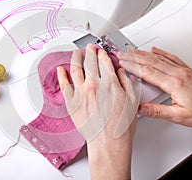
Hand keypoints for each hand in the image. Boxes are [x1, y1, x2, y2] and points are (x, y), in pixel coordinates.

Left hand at [57, 44, 137, 179]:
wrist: (108, 143)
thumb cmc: (120, 126)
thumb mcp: (131, 101)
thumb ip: (126, 82)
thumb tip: (120, 71)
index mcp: (109, 83)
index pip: (104, 61)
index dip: (103, 54)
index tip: (101, 51)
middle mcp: (94, 85)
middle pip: (90, 62)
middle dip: (90, 52)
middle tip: (90, 48)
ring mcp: (80, 93)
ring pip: (75, 69)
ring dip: (75, 58)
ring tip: (76, 53)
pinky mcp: (71, 102)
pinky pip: (64, 85)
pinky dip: (61, 75)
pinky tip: (60, 70)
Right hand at [117, 46, 191, 126]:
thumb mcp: (178, 117)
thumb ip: (157, 112)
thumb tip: (140, 109)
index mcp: (174, 84)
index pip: (148, 72)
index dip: (132, 66)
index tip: (122, 62)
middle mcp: (178, 73)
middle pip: (150, 61)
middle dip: (133, 57)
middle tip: (121, 54)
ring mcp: (182, 70)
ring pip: (159, 58)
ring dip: (143, 53)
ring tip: (132, 51)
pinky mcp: (186, 70)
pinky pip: (171, 57)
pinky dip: (160, 52)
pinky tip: (154, 50)